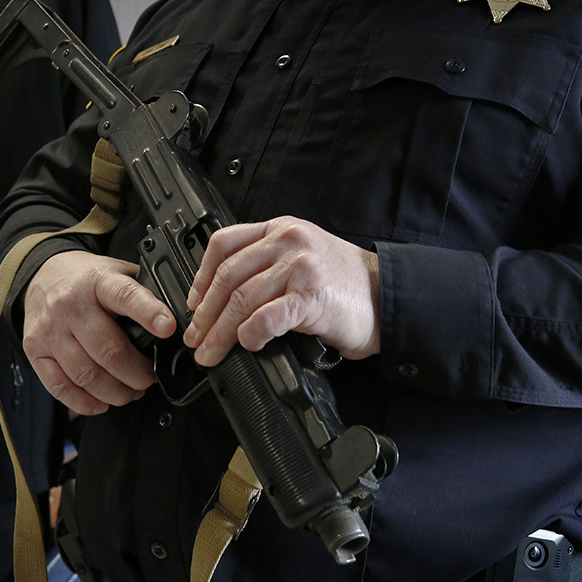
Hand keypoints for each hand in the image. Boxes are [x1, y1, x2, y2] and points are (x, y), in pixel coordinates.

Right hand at [22, 250, 175, 414]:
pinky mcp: (35, 349)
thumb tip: (176, 321)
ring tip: (129, 392)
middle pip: (108, 351)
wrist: (43, 273)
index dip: (149, 313)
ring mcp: (51, 329)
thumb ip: (143, 292)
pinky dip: (84, 402)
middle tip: (149, 379)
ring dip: (115, 392)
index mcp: (99, 282)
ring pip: (86, 374)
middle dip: (137, 374)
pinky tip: (100, 402)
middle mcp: (71, 305)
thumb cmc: (88, 278)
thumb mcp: (118, 272)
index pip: (125, 296)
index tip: (168, 328)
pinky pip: (59, 386)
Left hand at [183, 216, 380, 366]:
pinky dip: (251, 335)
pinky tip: (250, 345)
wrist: (388, 297)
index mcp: (281, 229)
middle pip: (228, 277)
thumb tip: (224, 303)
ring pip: (242, 299)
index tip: (193, 303)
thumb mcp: (303, 258)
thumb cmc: (346, 286)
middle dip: (205, 314)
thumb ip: (268, 266)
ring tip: (212, 352)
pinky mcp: (312, 296)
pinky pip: (266, 317)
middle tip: (197, 338)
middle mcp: (289, 242)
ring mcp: (301, 267)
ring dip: (220, 332)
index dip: (200, 277)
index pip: (224, 243)